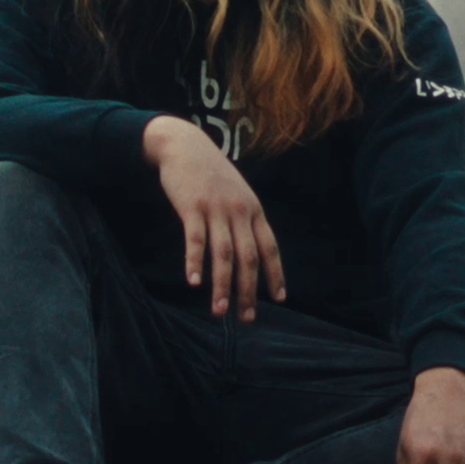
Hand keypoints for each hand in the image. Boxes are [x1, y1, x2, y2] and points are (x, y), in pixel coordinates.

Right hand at [144, 116, 284, 320]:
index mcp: (254, 210)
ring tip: (220, 312)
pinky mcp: (192, 207)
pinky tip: (194, 282)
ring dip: (222, 285)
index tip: (279, 299)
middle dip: (248, 291)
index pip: (270, 248)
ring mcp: (216, 209)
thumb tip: (252, 250)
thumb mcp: (237, 193)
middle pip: (249, 257)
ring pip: (223, 254)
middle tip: (246, 318)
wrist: (185, 145)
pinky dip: (195, 262)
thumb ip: (245, 219)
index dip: (275, 274)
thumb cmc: (211, 174)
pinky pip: (195, 240)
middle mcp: (240, 211)